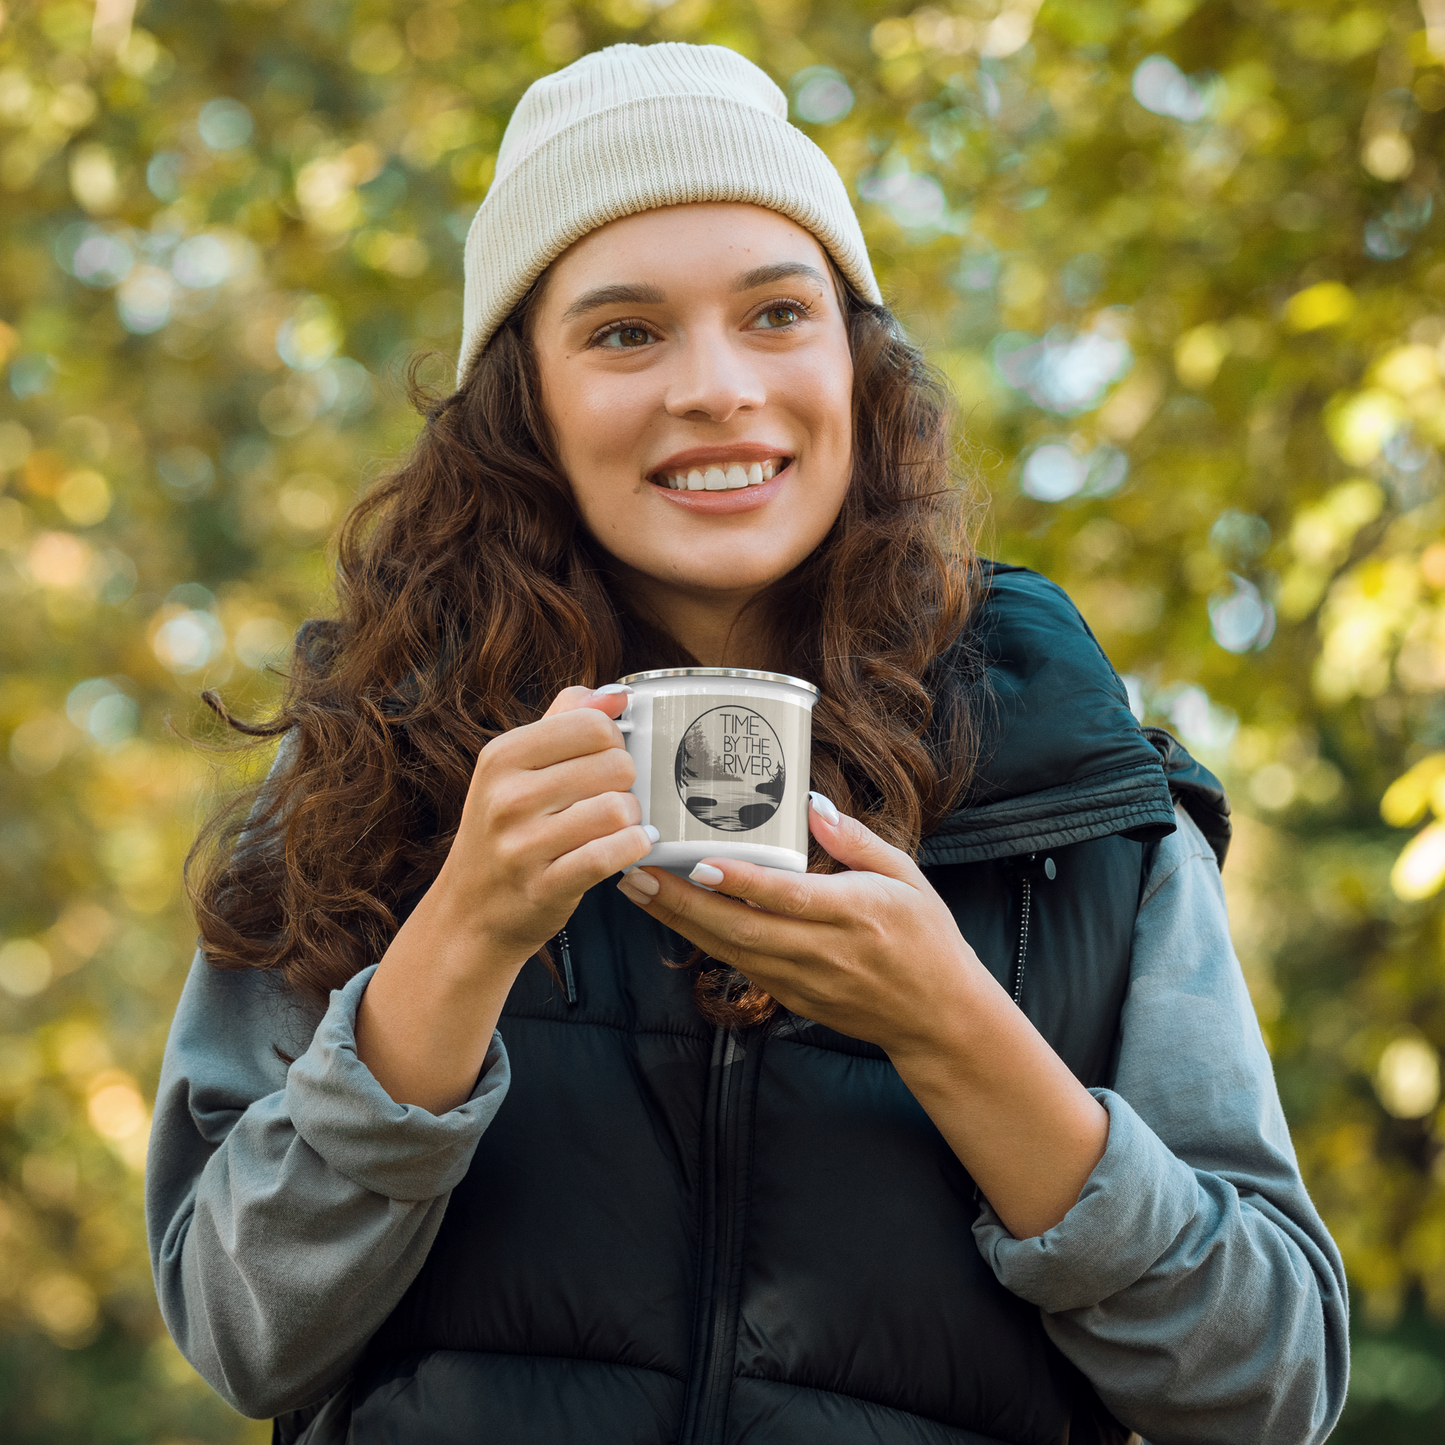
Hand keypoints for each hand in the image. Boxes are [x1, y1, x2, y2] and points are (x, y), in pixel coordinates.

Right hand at [437, 684, 656, 969]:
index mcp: (501, 756)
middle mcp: (507, 797)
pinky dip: (633, 848)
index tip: (604, 760)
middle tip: (611, 797)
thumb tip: (616, 693)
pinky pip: (612, 854)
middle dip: (626, 781)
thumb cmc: (504, 833)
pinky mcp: (545, 886)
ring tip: (619, 825)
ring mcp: (523, 845)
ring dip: (632, 818)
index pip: (591, 724)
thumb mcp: (515, 769)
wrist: (470, 913)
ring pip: (618, 808)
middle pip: (614, 764)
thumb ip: (564, 721)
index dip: (613, 741)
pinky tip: (631, 846)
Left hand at [615, 796, 978, 1056]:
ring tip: (638, 889)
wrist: (940, 1018)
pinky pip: (741, 967)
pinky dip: (704, 942)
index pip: (788, 897)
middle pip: (741, 928)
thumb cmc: (927, 938)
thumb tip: (810, 803)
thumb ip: (856, 839)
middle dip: (682, 903)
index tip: (698, 863)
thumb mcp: (907, 876)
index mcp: (856, 912)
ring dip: (680, 921)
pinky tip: (674, 917)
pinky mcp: (793, 999)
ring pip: (731, 951)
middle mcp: (824, 951)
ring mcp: (804, 981)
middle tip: (636, 872)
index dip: (741, 882)